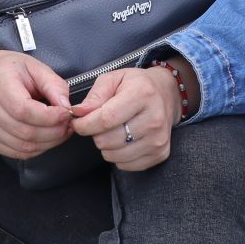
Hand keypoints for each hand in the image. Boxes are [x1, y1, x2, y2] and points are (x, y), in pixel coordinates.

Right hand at [0, 49, 73, 159]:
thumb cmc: (16, 72)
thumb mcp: (38, 68)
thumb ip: (55, 86)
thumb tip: (66, 108)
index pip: (23, 109)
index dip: (49, 117)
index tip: (66, 113)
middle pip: (24, 131)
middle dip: (53, 132)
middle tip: (67, 125)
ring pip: (22, 146)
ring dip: (48, 143)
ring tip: (61, 131)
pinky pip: (17, 153)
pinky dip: (37, 149)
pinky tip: (47, 138)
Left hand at [69, 65, 184, 172]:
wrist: (166, 94)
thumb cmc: (136, 85)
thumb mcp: (113, 78)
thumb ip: (94, 95)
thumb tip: (78, 113)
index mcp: (142, 94)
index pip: (105, 119)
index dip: (85, 125)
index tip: (78, 123)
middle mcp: (154, 119)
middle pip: (108, 140)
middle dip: (95, 134)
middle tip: (99, 124)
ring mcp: (159, 139)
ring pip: (114, 155)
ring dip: (106, 146)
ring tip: (113, 131)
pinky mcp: (160, 154)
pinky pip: (125, 165)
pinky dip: (118, 155)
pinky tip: (124, 140)